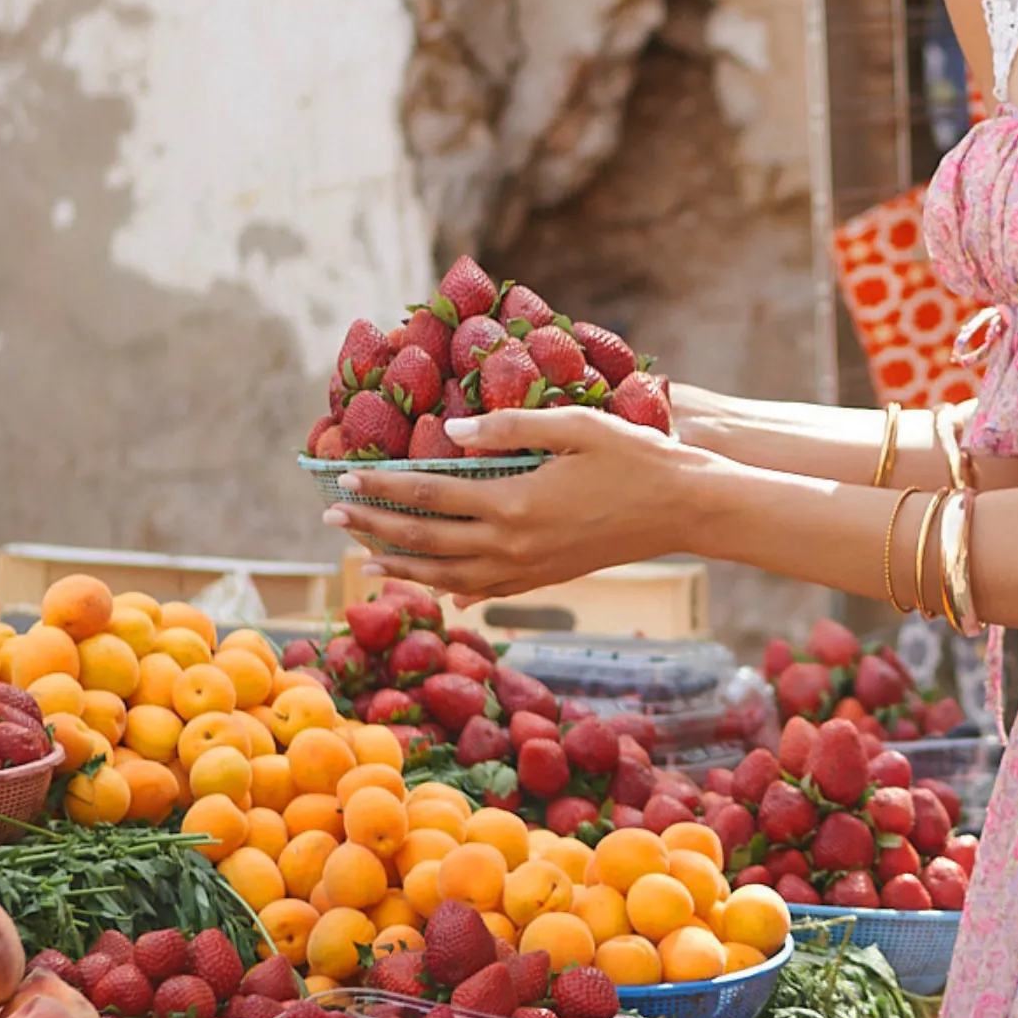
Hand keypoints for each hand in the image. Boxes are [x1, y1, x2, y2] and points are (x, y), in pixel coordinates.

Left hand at [321, 406, 702, 598]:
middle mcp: (513, 544)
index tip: (343, 480)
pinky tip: (436, 589)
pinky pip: (486, 591)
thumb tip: (448, 432)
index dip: (382, 488)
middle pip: (426, 540)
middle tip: (332, 519)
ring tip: (365, 560)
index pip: (428, 495)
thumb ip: (507, 427)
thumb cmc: (634, 456)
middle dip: (374, 529)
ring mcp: (529, 569)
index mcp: (514, 503)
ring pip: (448, 576)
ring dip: (403, 566)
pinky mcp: (547, 579)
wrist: (684, 509)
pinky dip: (452, 590)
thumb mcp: (574, 425)